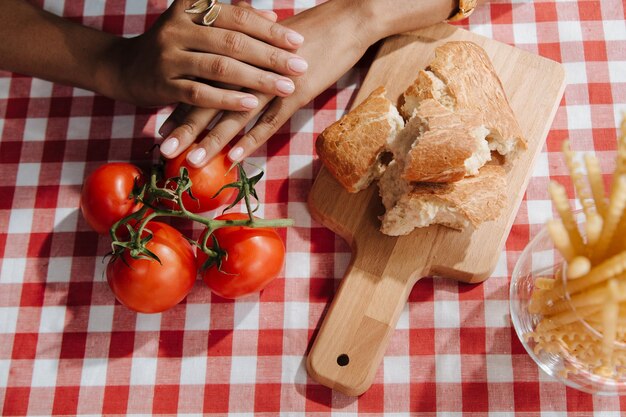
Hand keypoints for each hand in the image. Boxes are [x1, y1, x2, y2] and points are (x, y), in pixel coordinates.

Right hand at [107, 0, 307, 109]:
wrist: (125, 68)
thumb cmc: (174, 47)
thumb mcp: (198, 27)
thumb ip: (232, 21)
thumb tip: (273, 18)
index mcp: (191, 8)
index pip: (238, 16)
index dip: (270, 30)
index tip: (298, 42)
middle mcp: (178, 27)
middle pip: (233, 41)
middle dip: (271, 55)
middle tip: (300, 66)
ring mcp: (169, 56)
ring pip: (220, 67)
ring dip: (257, 78)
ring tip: (286, 86)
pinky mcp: (162, 84)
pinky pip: (200, 93)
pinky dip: (228, 99)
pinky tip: (252, 104)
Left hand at [159, 0, 375, 164]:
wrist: (345, 21)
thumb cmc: (308, 34)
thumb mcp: (270, 45)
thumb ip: (247, 62)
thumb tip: (231, 79)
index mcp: (238, 54)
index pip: (202, 85)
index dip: (181, 108)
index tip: (162, 131)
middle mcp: (248, 67)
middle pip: (209, 101)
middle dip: (185, 128)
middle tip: (163, 151)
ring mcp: (271, 80)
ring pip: (234, 114)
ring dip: (212, 140)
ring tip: (192, 161)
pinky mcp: (295, 90)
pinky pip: (269, 120)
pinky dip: (251, 139)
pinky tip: (235, 157)